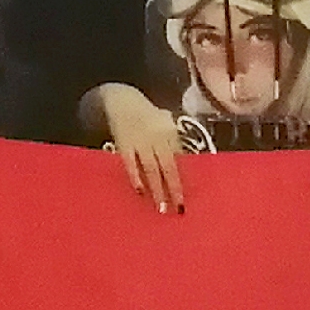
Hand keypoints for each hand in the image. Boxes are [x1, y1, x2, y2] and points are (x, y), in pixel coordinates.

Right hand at [93, 84, 184, 214]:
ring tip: (161, 207)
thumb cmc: (147, 115)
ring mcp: (140, 142)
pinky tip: (140, 191)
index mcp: (170, 133)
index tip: (187, 197)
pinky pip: (130, 164)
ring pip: (151, 169)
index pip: (179, 161)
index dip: (183, 179)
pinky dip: (135, 177)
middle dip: (174, 189)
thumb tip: (182, 162)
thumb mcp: (165, 122)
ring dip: (157, 189)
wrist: (122, 100)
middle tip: (178, 209)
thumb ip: (173, 142)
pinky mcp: (124, 144)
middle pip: (168, 168)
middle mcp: (158, 138)